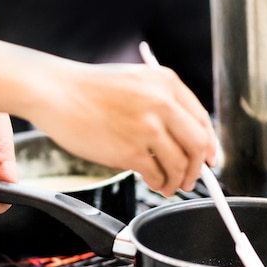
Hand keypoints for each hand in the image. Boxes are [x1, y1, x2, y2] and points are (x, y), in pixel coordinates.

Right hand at [27, 62, 217, 196]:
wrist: (56, 92)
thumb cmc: (89, 89)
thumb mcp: (135, 81)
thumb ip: (161, 102)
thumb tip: (183, 137)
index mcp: (166, 82)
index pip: (202, 120)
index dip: (209, 145)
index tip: (209, 159)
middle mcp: (162, 103)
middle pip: (198, 145)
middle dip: (199, 169)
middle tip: (192, 179)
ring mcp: (147, 128)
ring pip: (180, 165)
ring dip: (179, 181)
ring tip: (171, 186)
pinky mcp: (130, 151)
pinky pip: (157, 175)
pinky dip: (160, 183)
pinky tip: (154, 183)